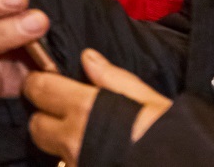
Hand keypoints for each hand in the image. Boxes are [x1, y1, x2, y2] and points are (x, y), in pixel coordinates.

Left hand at [23, 49, 172, 160]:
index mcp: (86, 109)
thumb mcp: (151, 102)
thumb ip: (114, 79)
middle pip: (36, 126)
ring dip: (61, 145)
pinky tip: (96, 155)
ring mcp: (76, 164)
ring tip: (87, 139)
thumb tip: (88, 58)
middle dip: (46, 118)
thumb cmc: (177, 138)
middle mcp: (73, 140)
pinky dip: (76, 160)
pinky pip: (67, 166)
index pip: (38, 89)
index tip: (50, 83)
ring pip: (52, 152)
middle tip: (68, 115)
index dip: (41, 84)